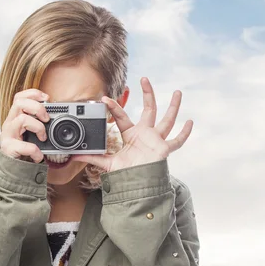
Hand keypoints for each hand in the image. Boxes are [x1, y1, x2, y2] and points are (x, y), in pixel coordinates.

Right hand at [0, 88, 50, 162]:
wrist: (9, 169)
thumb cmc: (22, 150)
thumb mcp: (30, 134)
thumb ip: (39, 124)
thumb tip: (57, 120)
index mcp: (15, 118)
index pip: (19, 97)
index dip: (32, 94)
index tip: (46, 98)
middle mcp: (9, 123)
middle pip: (19, 103)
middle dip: (37, 107)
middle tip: (46, 119)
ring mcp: (8, 135)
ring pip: (22, 120)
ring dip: (38, 127)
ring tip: (43, 138)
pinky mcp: (8, 148)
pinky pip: (25, 145)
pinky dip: (35, 151)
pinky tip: (38, 156)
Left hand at [72, 77, 192, 171]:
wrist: (135, 186)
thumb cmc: (124, 174)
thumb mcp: (107, 164)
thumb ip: (92, 158)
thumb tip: (73, 156)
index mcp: (131, 135)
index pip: (122, 117)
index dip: (114, 108)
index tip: (104, 99)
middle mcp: (145, 134)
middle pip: (149, 110)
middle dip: (148, 94)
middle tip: (144, 79)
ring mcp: (156, 140)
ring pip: (167, 120)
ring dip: (173, 106)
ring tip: (178, 92)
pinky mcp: (164, 149)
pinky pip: (176, 141)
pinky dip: (184, 133)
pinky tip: (190, 122)